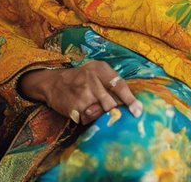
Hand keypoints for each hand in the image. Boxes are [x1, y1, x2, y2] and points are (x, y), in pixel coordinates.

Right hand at [20, 61, 142, 124]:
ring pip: (100, 114)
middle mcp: (91, 80)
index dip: (130, 100)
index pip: (119, 85)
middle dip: (112, 110)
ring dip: (98, 114)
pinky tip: (80, 109)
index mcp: (100, 69)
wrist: (53, 82)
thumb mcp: (96, 71)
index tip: (137, 111)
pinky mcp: (74, 107)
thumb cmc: (80, 78)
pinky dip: (86, 118)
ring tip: (90, 105)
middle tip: (108, 110)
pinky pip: (88, 119)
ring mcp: (82, 94)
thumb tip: (131, 103)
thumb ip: (111, 82)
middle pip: (111, 104)